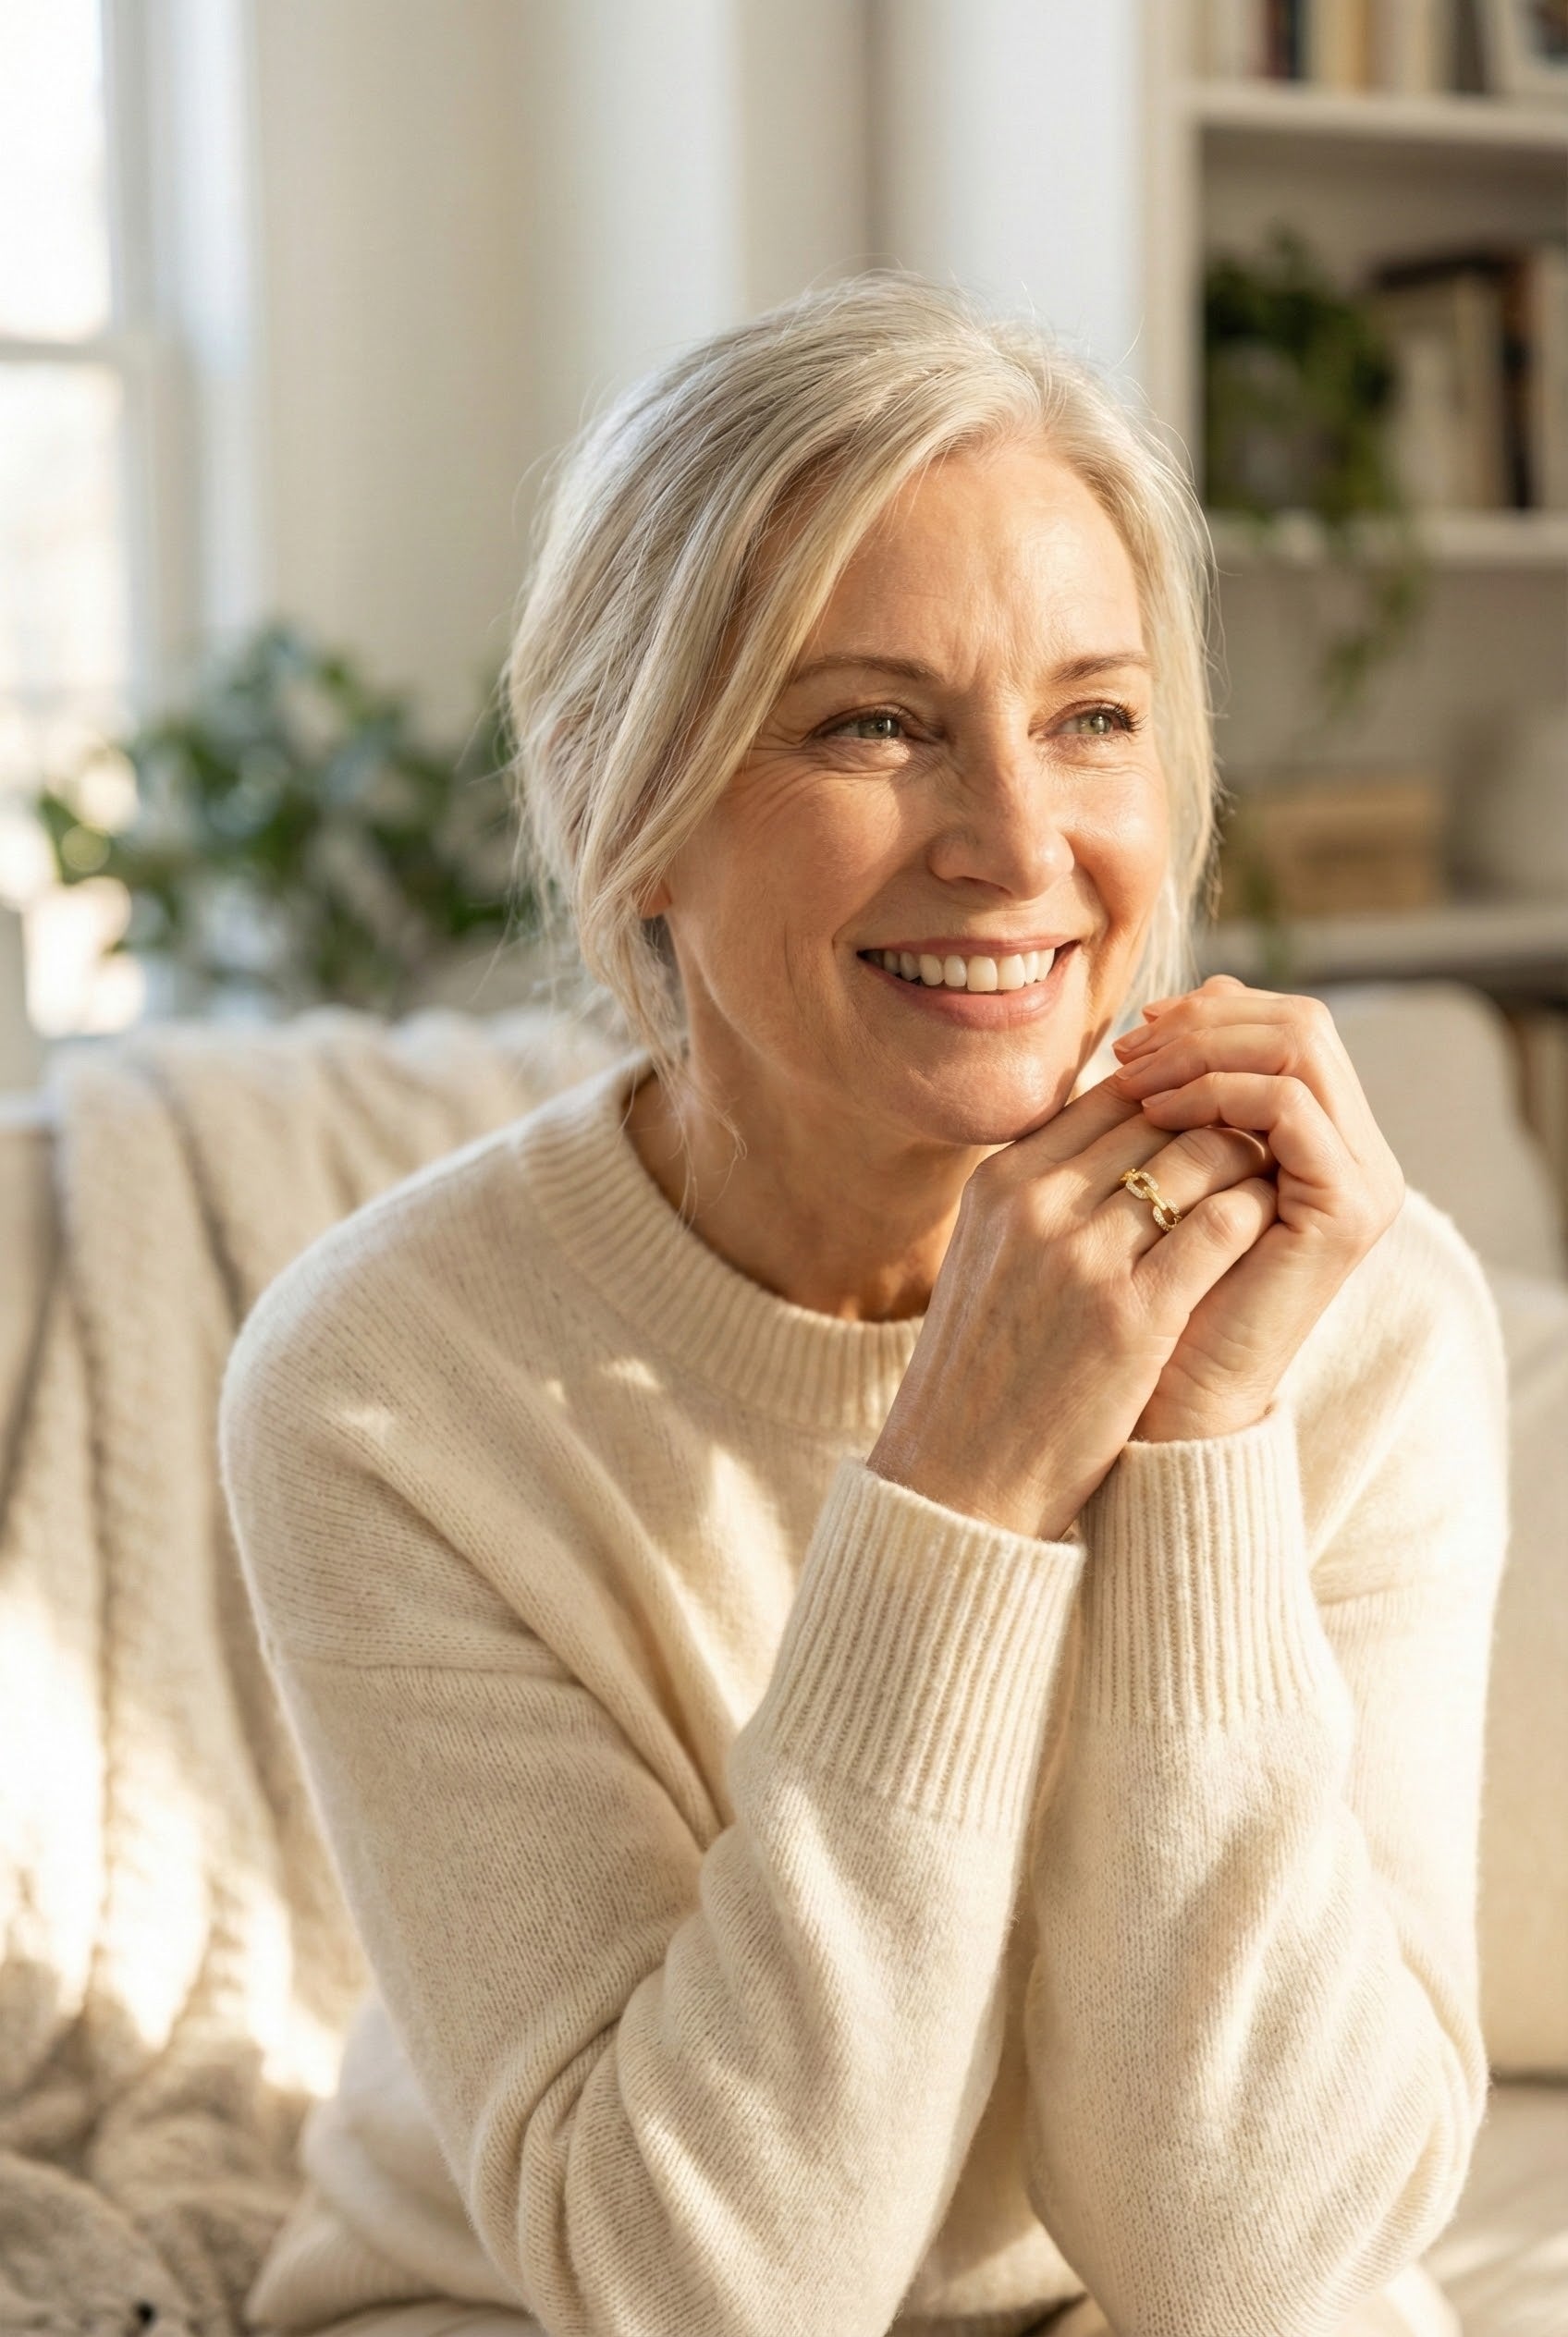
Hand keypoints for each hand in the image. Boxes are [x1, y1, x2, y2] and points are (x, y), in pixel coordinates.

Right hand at [867, 1073, 1279, 1542]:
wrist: (960, 1479)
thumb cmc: (983, 1371)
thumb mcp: (986, 1256)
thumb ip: (1039, 1194)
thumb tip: (1108, 1136)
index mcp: (999, 1184)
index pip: (1109, 1095)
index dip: (1173, 1097)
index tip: (1209, 1118)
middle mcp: (1036, 1206)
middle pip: (1158, 1113)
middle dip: (1217, 1116)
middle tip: (1263, 1134)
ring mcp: (1081, 1257)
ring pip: (1199, 1155)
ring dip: (1246, 1158)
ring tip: (1276, 1175)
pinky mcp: (1131, 1314)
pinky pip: (1221, 1226)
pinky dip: (1256, 1211)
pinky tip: (1274, 1224)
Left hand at [1107, 974, 1404, 1442]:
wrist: (1171, 1400)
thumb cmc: (1150, 1295)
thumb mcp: (1159, 1175)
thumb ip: (1175, 1103)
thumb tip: (1151, 1013)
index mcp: (1322, 1137)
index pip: (1283, 1024)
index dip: (1208, 1011)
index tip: (1133, 1030)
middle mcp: (1358, 1151)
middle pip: (1300, 1022)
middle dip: (1205, 1021)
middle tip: (1129, 1046)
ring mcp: (1362, 1179)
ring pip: (1299, 1047)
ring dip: (1206, 1049)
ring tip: (1133, 1078)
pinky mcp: (1346, 1209)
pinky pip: (1289, 1108)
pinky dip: (1219, 1094)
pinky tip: (1158, 1112)